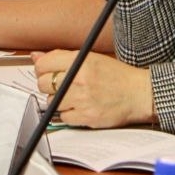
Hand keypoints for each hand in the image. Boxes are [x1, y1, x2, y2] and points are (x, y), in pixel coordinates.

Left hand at [32, 49, 152, 128]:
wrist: (138, 93)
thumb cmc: (116, 75)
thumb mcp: (91, 58)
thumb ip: (61, 57)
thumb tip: (36, 56)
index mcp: (80, 61)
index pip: (44, 64)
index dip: (42, 68)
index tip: (46, 71)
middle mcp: (79, 79)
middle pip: (43, 83)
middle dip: (48, 85)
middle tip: (59, 85)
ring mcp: (82, 99)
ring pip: (51, 102)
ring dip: (59, 100)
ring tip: (73, 96)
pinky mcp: (87, 117)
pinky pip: (64, 118)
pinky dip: (69, 114)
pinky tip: (80, 107)